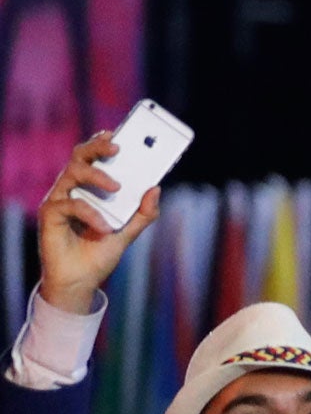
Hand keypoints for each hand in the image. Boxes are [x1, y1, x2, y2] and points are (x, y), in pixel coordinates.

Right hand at [37, 134, 159, 313]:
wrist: (81, 280)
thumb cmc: (100, 252)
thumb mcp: (129, 232)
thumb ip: (143, 213)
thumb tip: (156, 188)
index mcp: (91, 188)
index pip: (95, 157)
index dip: (103, 141)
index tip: (119, 132)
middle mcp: (73, 189)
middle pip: (80, 155)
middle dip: (98, 146)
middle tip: (117, 147)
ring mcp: (60, 199)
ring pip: (73, 171)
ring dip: (97, 175)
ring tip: (116, 187)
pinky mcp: (50, 214)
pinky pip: (70, 204)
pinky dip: (90, 213)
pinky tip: (104, 226)